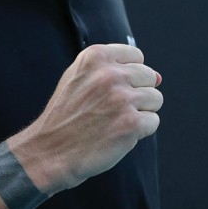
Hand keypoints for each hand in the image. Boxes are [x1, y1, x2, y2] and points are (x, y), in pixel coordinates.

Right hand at [12, 43, 162, 192]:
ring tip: (113, 122)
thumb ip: (114, 70)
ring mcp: (122, 98)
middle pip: (149, 77)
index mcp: (96, 56)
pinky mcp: (131, 123)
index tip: (112, 91)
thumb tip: (158, 77)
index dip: (129, 76)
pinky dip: (140, 131)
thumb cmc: (65, 116)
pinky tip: (117, 135)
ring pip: (155, 99)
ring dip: (140, 113)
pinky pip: (153, 121)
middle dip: (137, 94)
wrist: (49, 152)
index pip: (137, 56)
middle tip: (111, 110)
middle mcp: (110, 74)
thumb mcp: (78, 78)